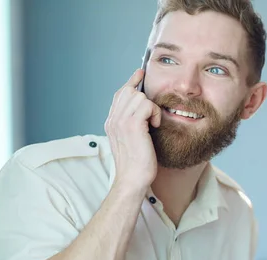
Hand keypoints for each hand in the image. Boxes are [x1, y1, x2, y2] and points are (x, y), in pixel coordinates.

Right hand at [104, 69, 160, 191]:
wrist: (133, 179)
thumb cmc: (138, 164)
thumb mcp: (134, 139)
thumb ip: (134, 123)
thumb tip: (145, 108)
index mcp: (111, 122)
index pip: (120, 94)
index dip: (131, 82)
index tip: (140, 72)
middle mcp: (113, 119)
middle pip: (129, 91)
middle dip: (145, 99)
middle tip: (153, 116)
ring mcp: (120, 121)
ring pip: (139, 96)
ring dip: (151, 109)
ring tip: (152, 125)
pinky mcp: (131, 125)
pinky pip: (147, 105)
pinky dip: (155, 114)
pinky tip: (155, 126)